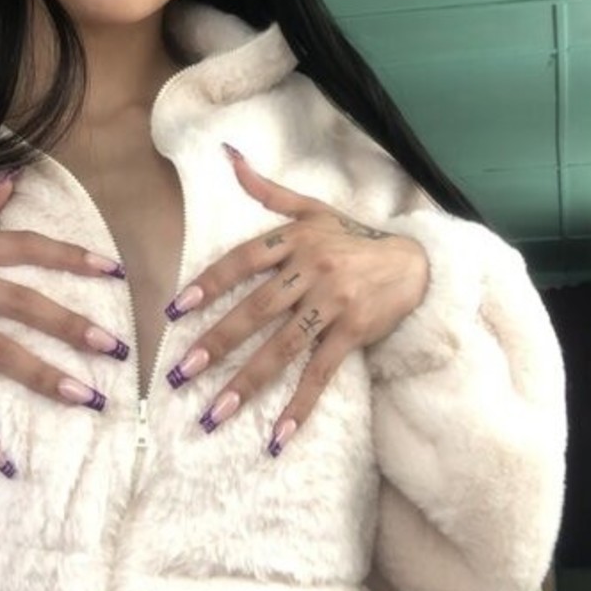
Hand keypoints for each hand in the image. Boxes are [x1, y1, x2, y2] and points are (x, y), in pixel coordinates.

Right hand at [0, 171, 128, 473]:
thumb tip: (11, 184)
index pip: (27, 248)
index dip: (71, 257)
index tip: (113, 271)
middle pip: (24, 304)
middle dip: (73, 326)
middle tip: (116, 348)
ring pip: (0, 352)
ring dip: (44, 376)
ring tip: (84, 397)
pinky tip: (3, 458)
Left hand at [163, 146, 428, 454]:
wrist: (416, 261)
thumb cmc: (354, 236)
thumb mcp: (314, 208)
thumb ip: (267, 191)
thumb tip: (228, 154)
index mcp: (296, 239)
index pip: (242, 262)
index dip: (208, 284)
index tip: (174, 311)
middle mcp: (312, 269)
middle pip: (255, 310)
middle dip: (216, 343)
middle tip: (180, 374)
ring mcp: (334, 303)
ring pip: (282, 347)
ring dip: (246, 384)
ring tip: (213, 413)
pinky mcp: (354, 332)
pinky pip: (321, 373)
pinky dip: (299, 405)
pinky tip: (277, 435)